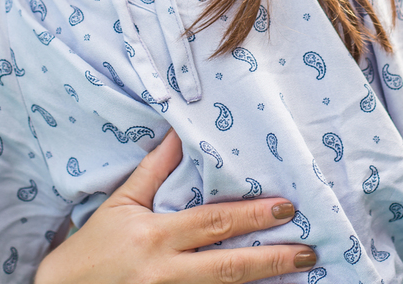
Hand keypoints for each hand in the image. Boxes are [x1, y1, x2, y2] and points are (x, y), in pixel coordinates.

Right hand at [33, 130, 316, 283]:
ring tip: (299, 272)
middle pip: (228, 267)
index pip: (213, 224)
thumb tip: (179, 133)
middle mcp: (165, 272)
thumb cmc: (92, 249)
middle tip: (309, 250)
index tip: (286, 209)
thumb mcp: (119, 205)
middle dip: (272, 259)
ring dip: (263, 283)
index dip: (251, 216)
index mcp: (156, 237)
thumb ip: (153, 172)